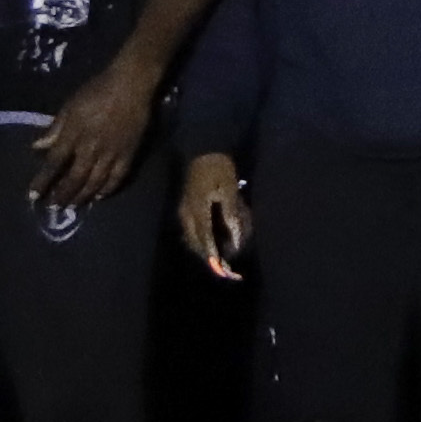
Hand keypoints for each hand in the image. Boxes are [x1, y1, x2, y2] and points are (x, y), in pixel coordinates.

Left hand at [33, 57, 162, 206]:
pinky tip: (100, 196)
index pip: (54, 163)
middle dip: (62, 195)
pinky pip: (117, 177)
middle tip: (54, 207)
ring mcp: (111, 153)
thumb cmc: (97, 91)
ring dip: (82, 196)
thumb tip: (37, 147)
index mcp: (74, 134)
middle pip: (74, 178)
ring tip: (73, 206)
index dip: (43, 181)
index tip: (33, 195)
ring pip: (95, 182)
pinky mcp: (128, 154)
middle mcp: (91, 148)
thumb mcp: (70, 105)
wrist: (130, 84)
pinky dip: (108, 189)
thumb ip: (55, 128)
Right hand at [181, 152, 249, 275]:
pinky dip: (201, 240)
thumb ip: (232, 217)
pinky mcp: (185, 207)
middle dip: (210, 258)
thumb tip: (237, 241)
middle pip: (196, 244)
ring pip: (192, 239)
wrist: (204, 150)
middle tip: (225, 269)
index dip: (214, 257)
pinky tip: (211, 243)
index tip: (223, 270)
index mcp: (197, 211)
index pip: (205, 241)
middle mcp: (186, 215)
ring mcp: (183, 211)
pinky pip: (191, 231)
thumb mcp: (230, 191)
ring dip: (204, 251)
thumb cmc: (219, 169)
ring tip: (220, 259)